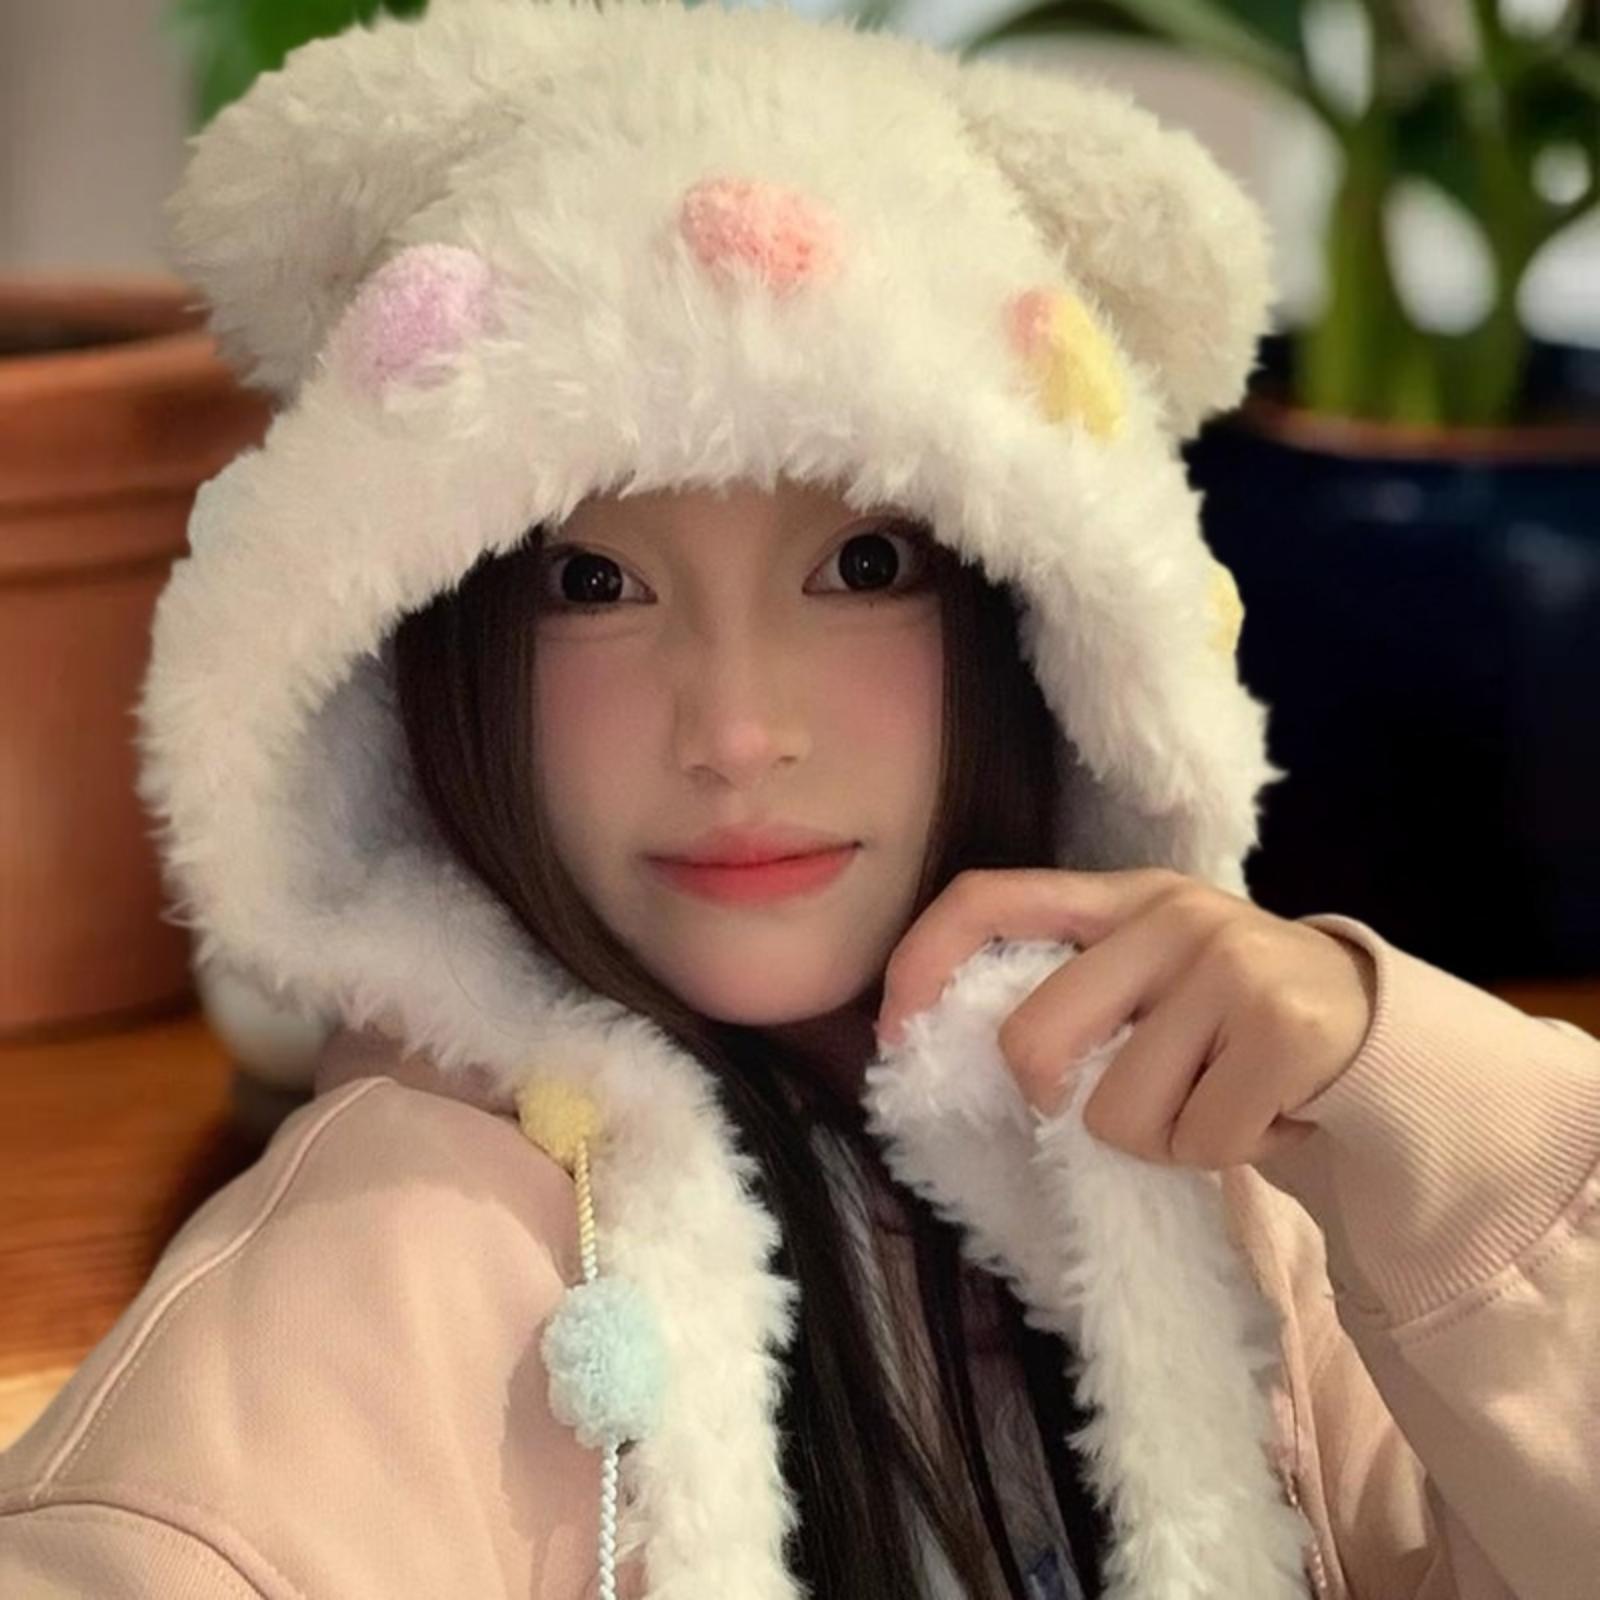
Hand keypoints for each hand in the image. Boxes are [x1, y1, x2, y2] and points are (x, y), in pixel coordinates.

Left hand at [873, 867, 1378, 1169]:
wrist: (1381, 1029)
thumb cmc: (1236, 1016)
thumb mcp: (1155, 977)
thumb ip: (1077, 992)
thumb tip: (963, 1053)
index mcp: (1120, 896)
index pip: (989, 898)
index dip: (922, 961)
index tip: (893, 1034)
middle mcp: (1168, 915)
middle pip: (1033, 1042)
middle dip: (1061, 1102)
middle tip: (1131, 1105)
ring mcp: (1227, 964)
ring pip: (1116, 1114)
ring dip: (1162, 1140)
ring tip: (1215, 1101)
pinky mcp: (1282, 1026)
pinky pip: (1198, 1142)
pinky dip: (1227, 1151)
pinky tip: (1264, 1111)